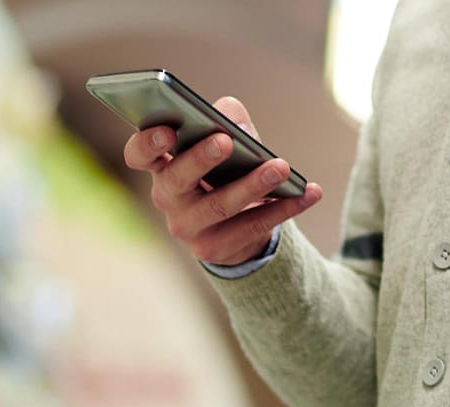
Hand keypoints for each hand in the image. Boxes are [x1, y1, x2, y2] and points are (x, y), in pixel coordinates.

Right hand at [123, 96, 323, 266]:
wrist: (236, 229)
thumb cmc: (226, 172)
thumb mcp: (226, 142)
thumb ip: (225, 120)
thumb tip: (229, 114)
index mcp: (161, 165)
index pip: (139, 154)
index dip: (147, 143)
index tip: (168, 130)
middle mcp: (167, 198)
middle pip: (177, 179)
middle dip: (200, 159)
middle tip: (226, 141)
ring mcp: (188, 228)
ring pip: (219, 206)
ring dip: (253, 185)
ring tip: (282, 167)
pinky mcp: (214, 250)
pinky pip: (252, 227)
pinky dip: (286, 208)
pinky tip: (310, 192)